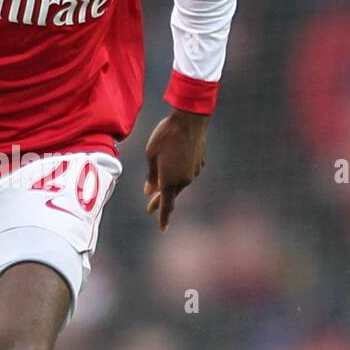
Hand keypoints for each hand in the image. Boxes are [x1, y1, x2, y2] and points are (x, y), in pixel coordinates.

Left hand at [143, 109, 207, 231]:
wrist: (190, 120)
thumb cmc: (165, 136)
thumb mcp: (151, 155)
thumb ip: (151, 176)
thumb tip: (149, 191)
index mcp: (169, 181)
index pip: (166, 205)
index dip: (163, 218)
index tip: (162, 229)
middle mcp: (184, 180)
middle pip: (171, 195)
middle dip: (160, 201)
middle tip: (150, 207)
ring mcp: (194, 172)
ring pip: (179, 183)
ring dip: (169, 183)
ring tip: (159, 179)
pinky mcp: (200, 163)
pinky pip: (187, 172)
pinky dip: (179, 172)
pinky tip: (174, 162)